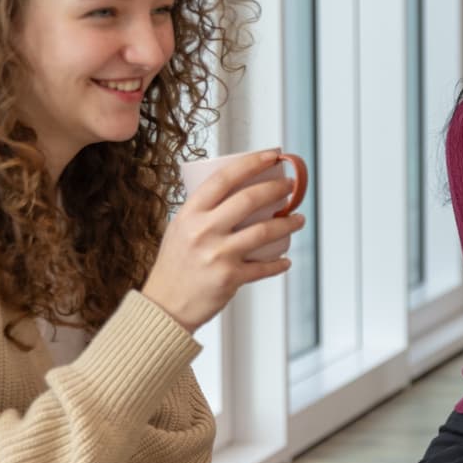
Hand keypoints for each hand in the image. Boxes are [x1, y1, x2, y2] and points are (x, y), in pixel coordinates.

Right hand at [143, 149, 305, 331]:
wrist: (164, 306)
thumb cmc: (174, 266)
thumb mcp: (180, 229)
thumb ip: (204, 212)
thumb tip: (238, 191)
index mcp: (190, 214)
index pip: (224, 179)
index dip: (251, 163)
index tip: (271, 156)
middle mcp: (203, 231)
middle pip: (249, 200)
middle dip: (276, 189)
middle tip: (290, 186)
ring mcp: (218, 254)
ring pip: (264, 231)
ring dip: (288, 223)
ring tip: (298, 219)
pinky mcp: (230, 278)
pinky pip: (263, 267)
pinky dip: (278, 263)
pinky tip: (285, 259)